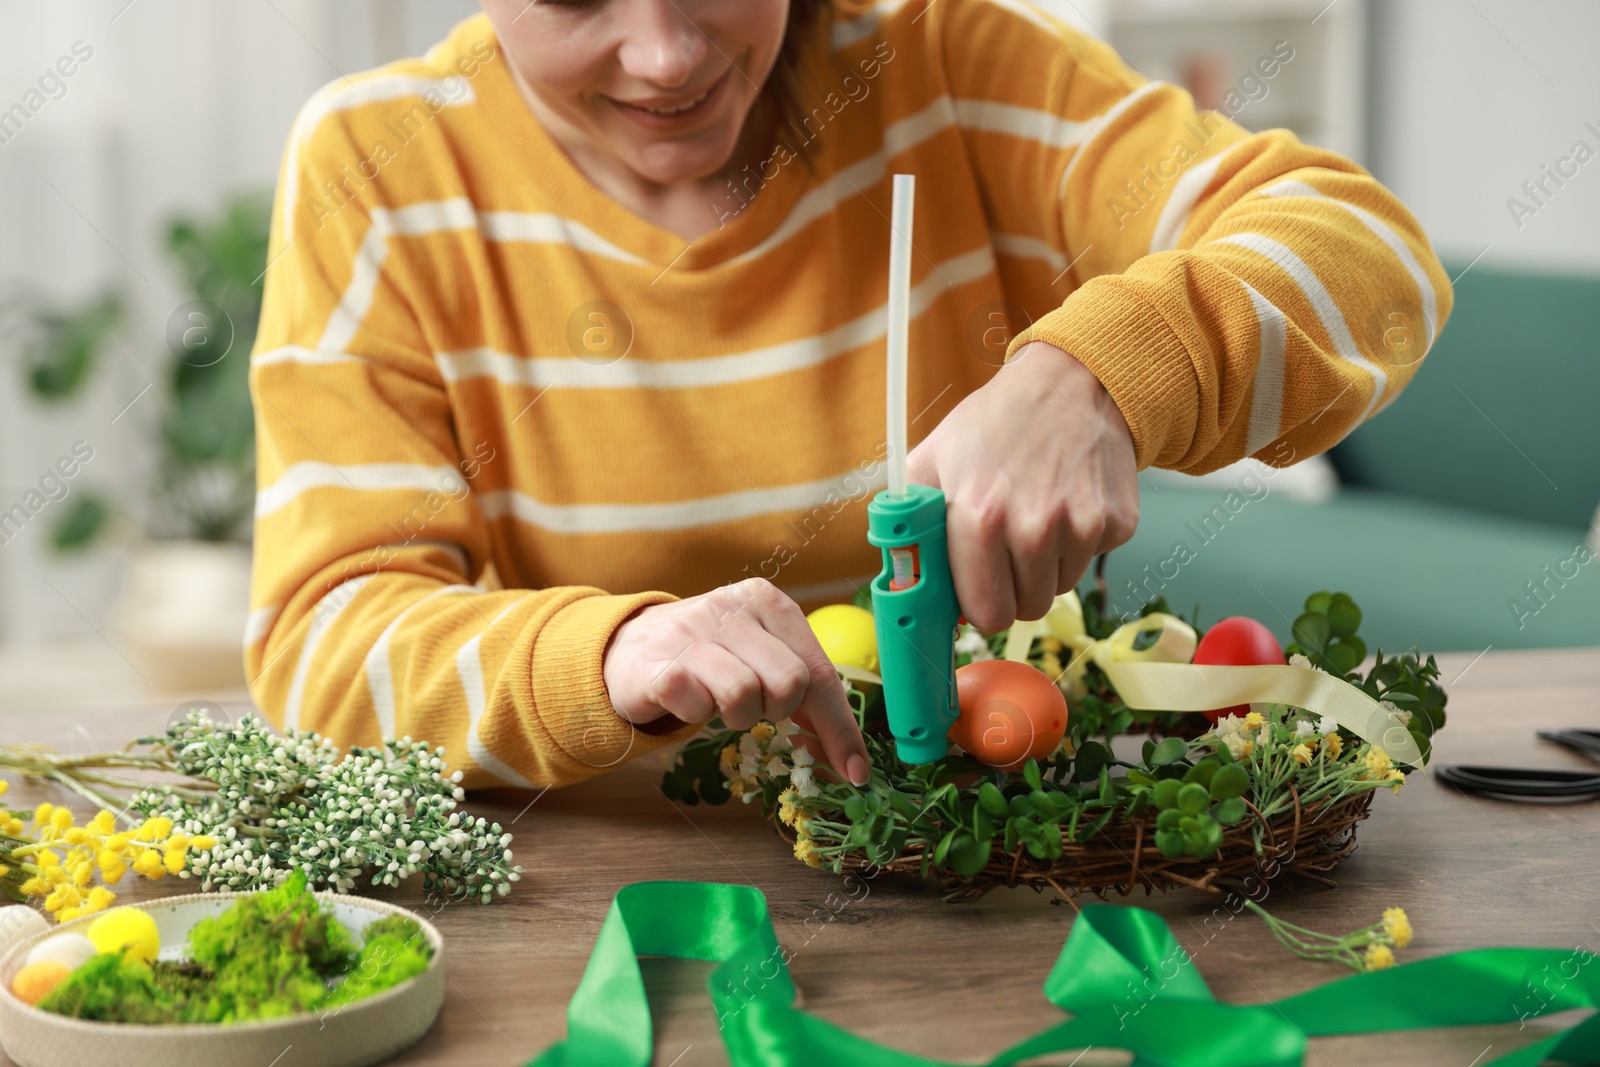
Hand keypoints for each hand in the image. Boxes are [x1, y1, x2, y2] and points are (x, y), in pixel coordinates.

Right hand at [602, 577, 871, 784]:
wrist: (626, 647)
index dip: (840, 727)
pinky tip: (686, 700)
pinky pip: (695, 706)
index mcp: (766, 601)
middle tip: (755, 708)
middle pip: (790, 682)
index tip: (854, 771)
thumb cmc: (709, 657)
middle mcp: (729, 607)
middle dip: (779, 710)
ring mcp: (690, 633)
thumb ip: (803, 690)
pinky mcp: (656, 663)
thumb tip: (848, 757)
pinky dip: (695, 715)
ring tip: (716, 701)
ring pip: (744, 695)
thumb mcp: (758, 655)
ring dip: (735, 716)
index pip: (818, 670)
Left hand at [905, 341, 1139, 631]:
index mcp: (979, 517)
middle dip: (1014, 588)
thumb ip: (910, 523)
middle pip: (1027, 610)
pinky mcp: (1119, 521)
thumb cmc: (995, 422)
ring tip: (1037, 510)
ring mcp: (1082, 525)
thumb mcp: (932, 459)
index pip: (985, 613)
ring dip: (1047, 564)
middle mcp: (1033, 526)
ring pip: (1060, 588)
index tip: (979, 584)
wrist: (1071, 381)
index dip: (980, 602)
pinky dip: (1080, 541)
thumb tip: (905, 580)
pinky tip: (1068, 499)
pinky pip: (1093, 561)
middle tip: (1008, 546)